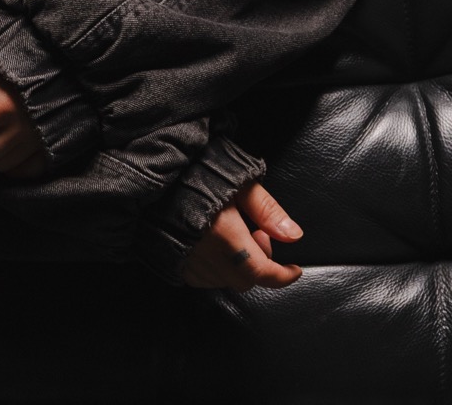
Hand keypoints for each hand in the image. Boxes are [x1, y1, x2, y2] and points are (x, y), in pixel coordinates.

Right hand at [181, 182, 302, 290]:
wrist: (157, 169)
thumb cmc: (198, 171)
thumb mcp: (240, 181)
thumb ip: (267, 210)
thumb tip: (293, 235)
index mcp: (225, 235)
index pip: (262, 271)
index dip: (283, 275)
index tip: (294, 269)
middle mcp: (206, 254)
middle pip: (244, 280)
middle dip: (260, 265)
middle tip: (258, 234)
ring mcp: (187, 261)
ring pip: (224, 281)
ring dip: (238, 267)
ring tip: (235, 237)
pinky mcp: (173, 260)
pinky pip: (202, 278)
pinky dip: (216, 269)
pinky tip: (216, 247)